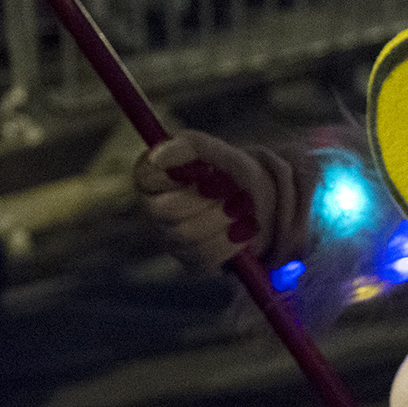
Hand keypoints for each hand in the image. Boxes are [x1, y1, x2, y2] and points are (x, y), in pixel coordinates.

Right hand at [132, 130, 275, 269]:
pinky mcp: (190, 259)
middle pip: (164, 210)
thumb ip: (190, 147)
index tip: (207, 169)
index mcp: (153, 177)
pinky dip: (229, 242)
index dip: (175, 175)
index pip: (146, 177)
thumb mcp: (218, 152)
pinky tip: (244, 230)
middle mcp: (154, 208)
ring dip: (221, 219)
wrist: (261, 204)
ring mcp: (169, 237)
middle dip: (204, 199)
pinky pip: (203, 257)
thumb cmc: (232, 172)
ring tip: (243, 208)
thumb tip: (159, 154)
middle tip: (233, 188)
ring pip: (184, 235)